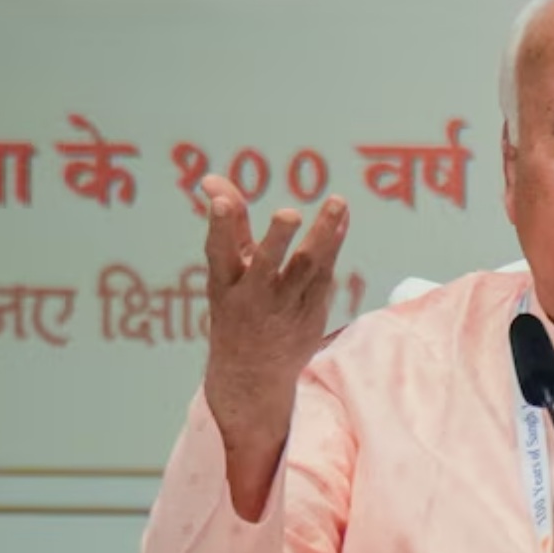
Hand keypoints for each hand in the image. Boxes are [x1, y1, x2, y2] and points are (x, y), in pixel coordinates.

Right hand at [200, 174, 349, 445]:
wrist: (252, 373)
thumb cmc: (236, 307)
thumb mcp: (225, 272)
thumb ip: (228, 224)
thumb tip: (211, 179)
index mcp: (224, 284)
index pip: (219, 253)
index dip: (220, 226)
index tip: (222, 201)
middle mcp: (253, 297)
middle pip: (267, 265)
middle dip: (277, 239)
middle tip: (288, 212)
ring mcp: (284, 307)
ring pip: (306, 269)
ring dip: (323, 235)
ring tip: (337, 203)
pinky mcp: (311, 313)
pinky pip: (325, 276)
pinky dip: (334, 248)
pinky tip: (342, 223)